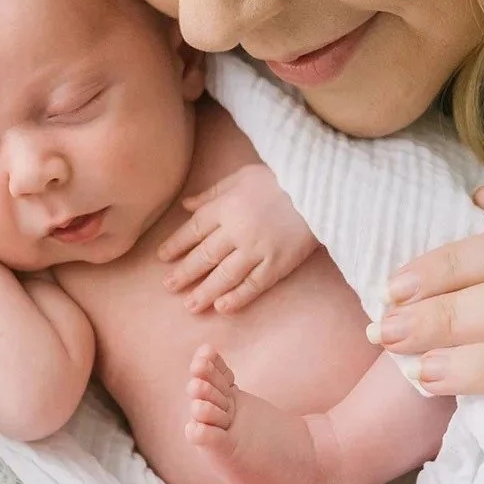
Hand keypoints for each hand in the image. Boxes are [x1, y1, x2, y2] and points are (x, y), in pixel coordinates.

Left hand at [157, 162, 318, 314]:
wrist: (320, 190)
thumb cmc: (279, 179)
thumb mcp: (241, 176)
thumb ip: (212, 193)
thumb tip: (185, 205)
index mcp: (226, 207)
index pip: (193, 230)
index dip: (176, 245)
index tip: (163, 257)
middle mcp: (237, 230)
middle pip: (204, 256)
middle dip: (184, 273)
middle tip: (168, 286)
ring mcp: (257, 249)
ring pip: (224, 275)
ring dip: (205, 292)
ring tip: (190, 305)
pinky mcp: (277, 264)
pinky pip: (253, 285)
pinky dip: (237, 298)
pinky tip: (222, 308)